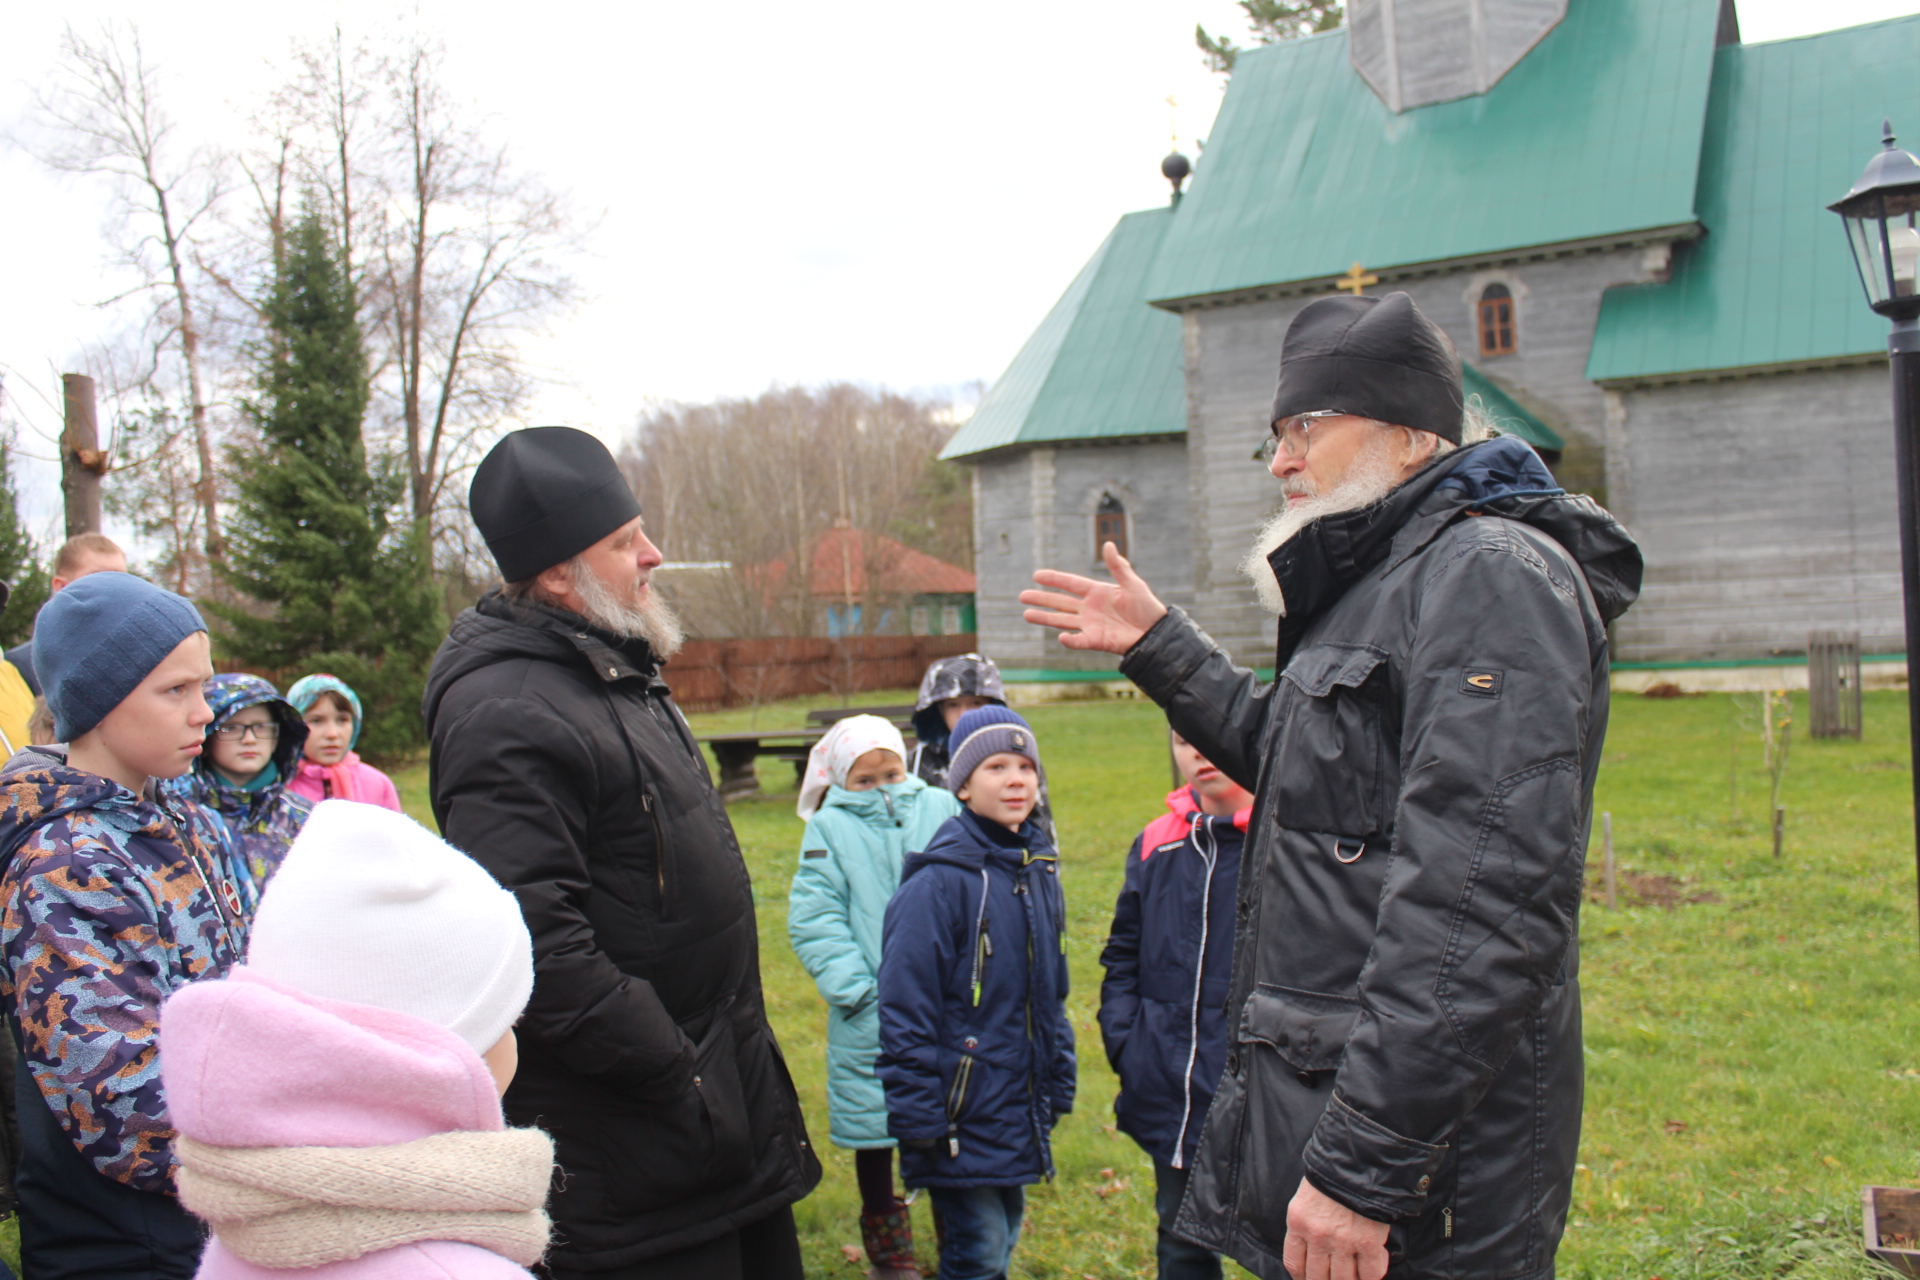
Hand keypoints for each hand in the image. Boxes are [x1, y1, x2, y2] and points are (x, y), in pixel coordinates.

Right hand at [1019, 542, 1167, 654]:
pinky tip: (1060, 637)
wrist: (1156, 632)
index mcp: (1097, 592)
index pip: (1070, 584)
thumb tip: (1108, 544)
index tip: (1037, 575)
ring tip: (1026, 614)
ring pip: (1062, 621)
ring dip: (1045, 618)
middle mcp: (1089, 608)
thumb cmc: (1147, 607)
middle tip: (1022, 595)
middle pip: (1060, 602)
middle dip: (1042, 599)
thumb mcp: (1133, 584)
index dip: (1054, 579)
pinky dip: (1071, 640)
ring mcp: (1091, 625)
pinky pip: (1080, 641)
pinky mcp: (1096, 641)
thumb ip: (1119, 566)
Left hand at [1282, 1178, 1389, 1279]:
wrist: (1359, 1158)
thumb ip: (1307, 1224)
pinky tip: (1372, 1266)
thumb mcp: (1307, 1197)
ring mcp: (1343, 1241)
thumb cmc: (1332, 1174)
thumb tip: (1312, 1251)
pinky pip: (1370, 1274)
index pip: (1294, 1264)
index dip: (1302, 1278)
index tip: (1309, 1279)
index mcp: (1298, 1222)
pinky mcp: (1368, 1242)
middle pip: (1317, 1278)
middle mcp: (1317, 1236)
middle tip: (1333, 1277)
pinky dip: (1371, 1275)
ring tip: (1354, 1274)